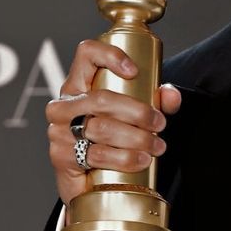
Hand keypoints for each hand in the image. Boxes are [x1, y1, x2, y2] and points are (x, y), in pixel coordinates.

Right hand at [45, 39, 181, 207]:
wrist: (90, 177)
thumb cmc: (113, 134)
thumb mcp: (136, 112)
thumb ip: (158, 99)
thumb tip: (170, 95)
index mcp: (80, 82)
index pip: (87, 53)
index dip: (110, 56)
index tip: (134, 71)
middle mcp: (65, 104)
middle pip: (102, 98)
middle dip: (138, 112)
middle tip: (159, 123)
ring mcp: (60, 130)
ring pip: (101, 128)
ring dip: (136, 138)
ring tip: (156, 145)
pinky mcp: (61, 157)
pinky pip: (96, 154)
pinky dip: (124, 158)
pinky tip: (140, 160)